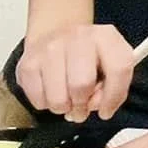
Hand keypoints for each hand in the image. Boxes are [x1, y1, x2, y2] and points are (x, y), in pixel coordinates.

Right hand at [18, 23, 139, 122]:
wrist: (55, 36)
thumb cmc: (86, 59)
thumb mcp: (109, 66)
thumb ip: (112, 87)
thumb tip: (93, 105)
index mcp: (105, 37)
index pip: (118, 69)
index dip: (114, 97)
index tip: (106, 111)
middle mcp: (78, 37)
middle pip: (82, 85)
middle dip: (82, 105)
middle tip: (80, 106)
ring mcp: (49, 48)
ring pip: (58, 99)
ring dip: (63, 108)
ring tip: (66, 99)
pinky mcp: (28, 63)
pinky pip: (39, 100)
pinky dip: (45, 104)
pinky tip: (50, 92)